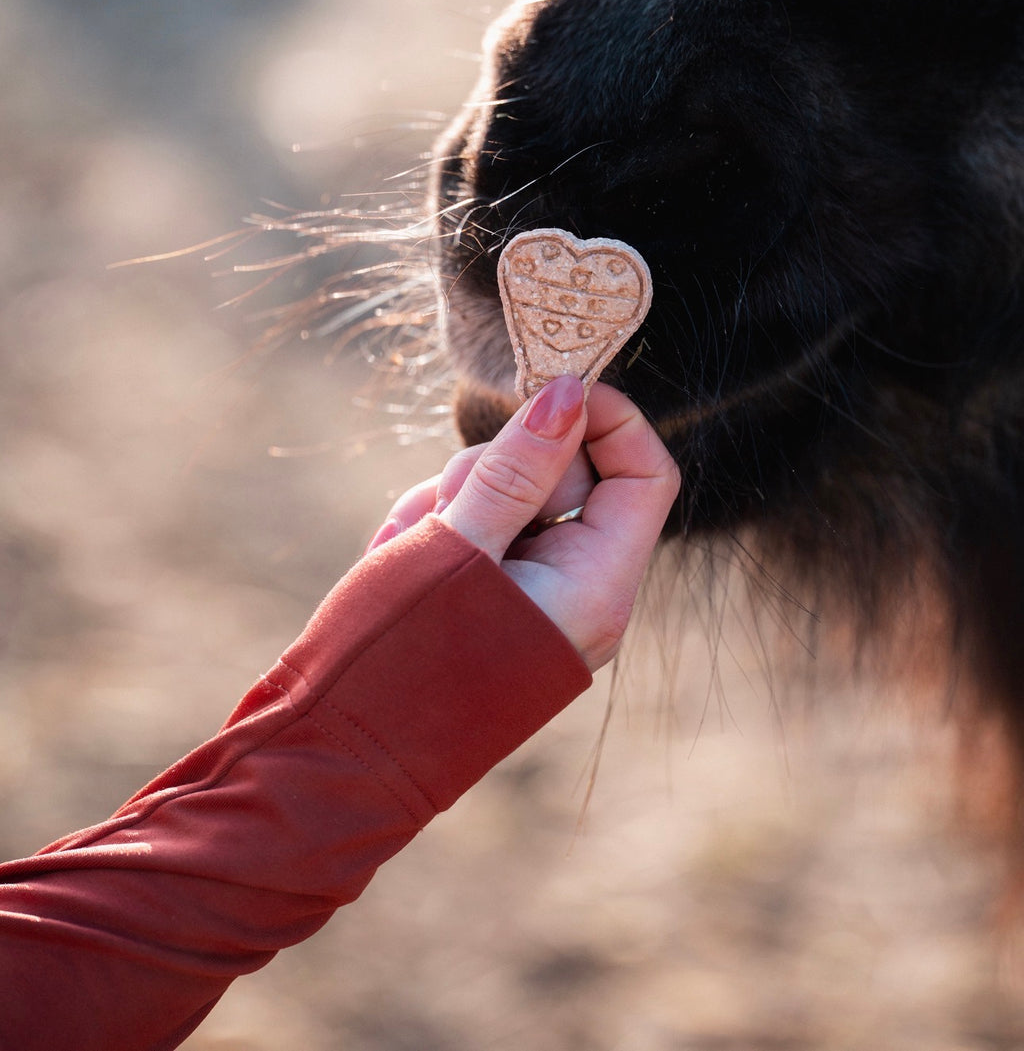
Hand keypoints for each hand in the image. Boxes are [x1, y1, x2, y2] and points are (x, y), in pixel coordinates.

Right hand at [365, 376, 679, 670]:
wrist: (328, 767)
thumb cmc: (391, 664)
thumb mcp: (452, 548)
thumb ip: (516, 468)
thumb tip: (571, 392)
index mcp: (596, 590)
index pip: (645, 475)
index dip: (607, 419)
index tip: (544, 386)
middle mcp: (581, 599)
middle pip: (571, 479)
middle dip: (498, 469)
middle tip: (441, 503)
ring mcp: (538, 605)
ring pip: (515, 499)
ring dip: (454, 502)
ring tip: (405, 549)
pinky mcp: (495, 608)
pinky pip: (481, 534)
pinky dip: (438, 531)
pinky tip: (397, 563)